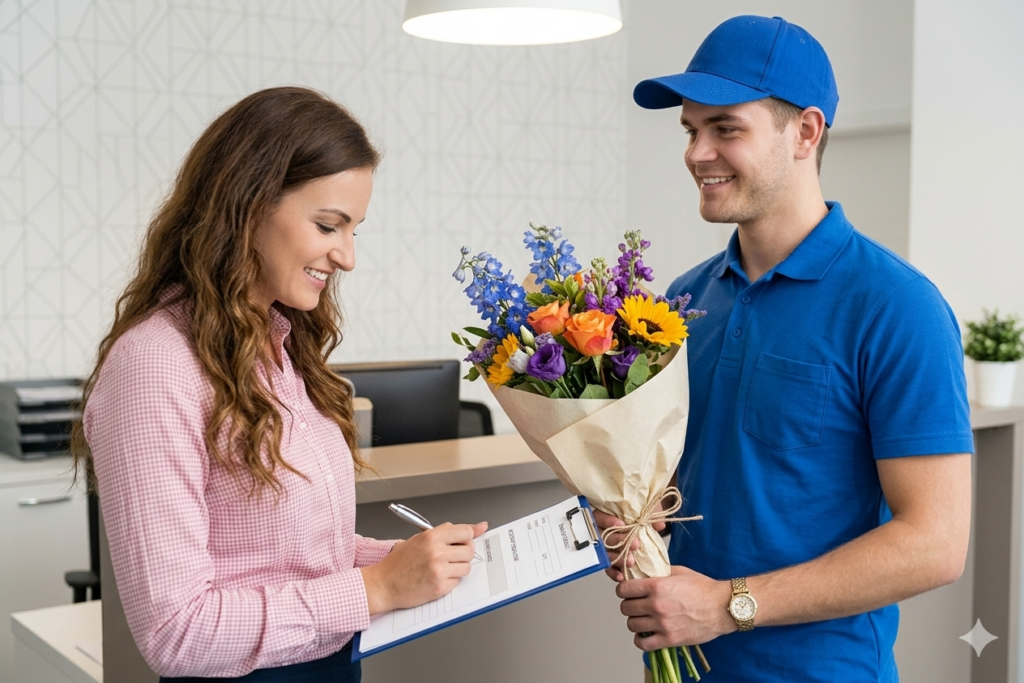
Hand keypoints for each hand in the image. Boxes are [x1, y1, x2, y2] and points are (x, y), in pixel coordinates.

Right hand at [361, 521, 487, 613]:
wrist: (382, 584)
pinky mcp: (440, 587)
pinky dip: (450, 581)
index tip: (465, 541)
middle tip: (450, 556)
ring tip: (441, 568)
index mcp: (432, 536)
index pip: (466, 532)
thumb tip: (479, 527)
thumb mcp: (419, 539)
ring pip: (466, 567)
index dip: (467, 537)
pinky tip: (436, 579)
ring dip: (458, 568)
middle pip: (470, 550)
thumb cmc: (398, 562)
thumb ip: (447, 532)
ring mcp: (439, 570)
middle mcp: (437, 552)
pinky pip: (457, 582)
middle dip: (463, 554)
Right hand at [592, 507, 665, 581]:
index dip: (609, 521)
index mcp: (607, 516)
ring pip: (606, 554)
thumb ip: (652, 513)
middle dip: (618, 541)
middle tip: (634, 544)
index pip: (600, 517)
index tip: (622, 525)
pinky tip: (622, 575)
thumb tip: (659, 524)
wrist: (646, 528)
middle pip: (603, 537)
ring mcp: (607, 547)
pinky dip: (614, 572)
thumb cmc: (641, 515)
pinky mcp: (612, 560)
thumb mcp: (647, 509)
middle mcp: (604, 532)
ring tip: (631, 561)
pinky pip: (608, 568)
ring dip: (618, 558)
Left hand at [617, 565, 733, 649]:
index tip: (628, 591)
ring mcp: (662, 624)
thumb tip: (644, 572)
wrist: (723, 607)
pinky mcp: (669, 639)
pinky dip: (640, 640)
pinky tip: (646, 633)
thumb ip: (659, 572)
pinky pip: (642, 644)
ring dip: (635, 621)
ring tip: (643, 618)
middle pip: (625, 608)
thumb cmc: (704, 588)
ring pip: (631, 625)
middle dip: (628, 605)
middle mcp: (656, 605)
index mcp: (657, 586)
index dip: (623, 590)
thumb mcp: (679, 572)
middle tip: (637, 604)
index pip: (624, 589)